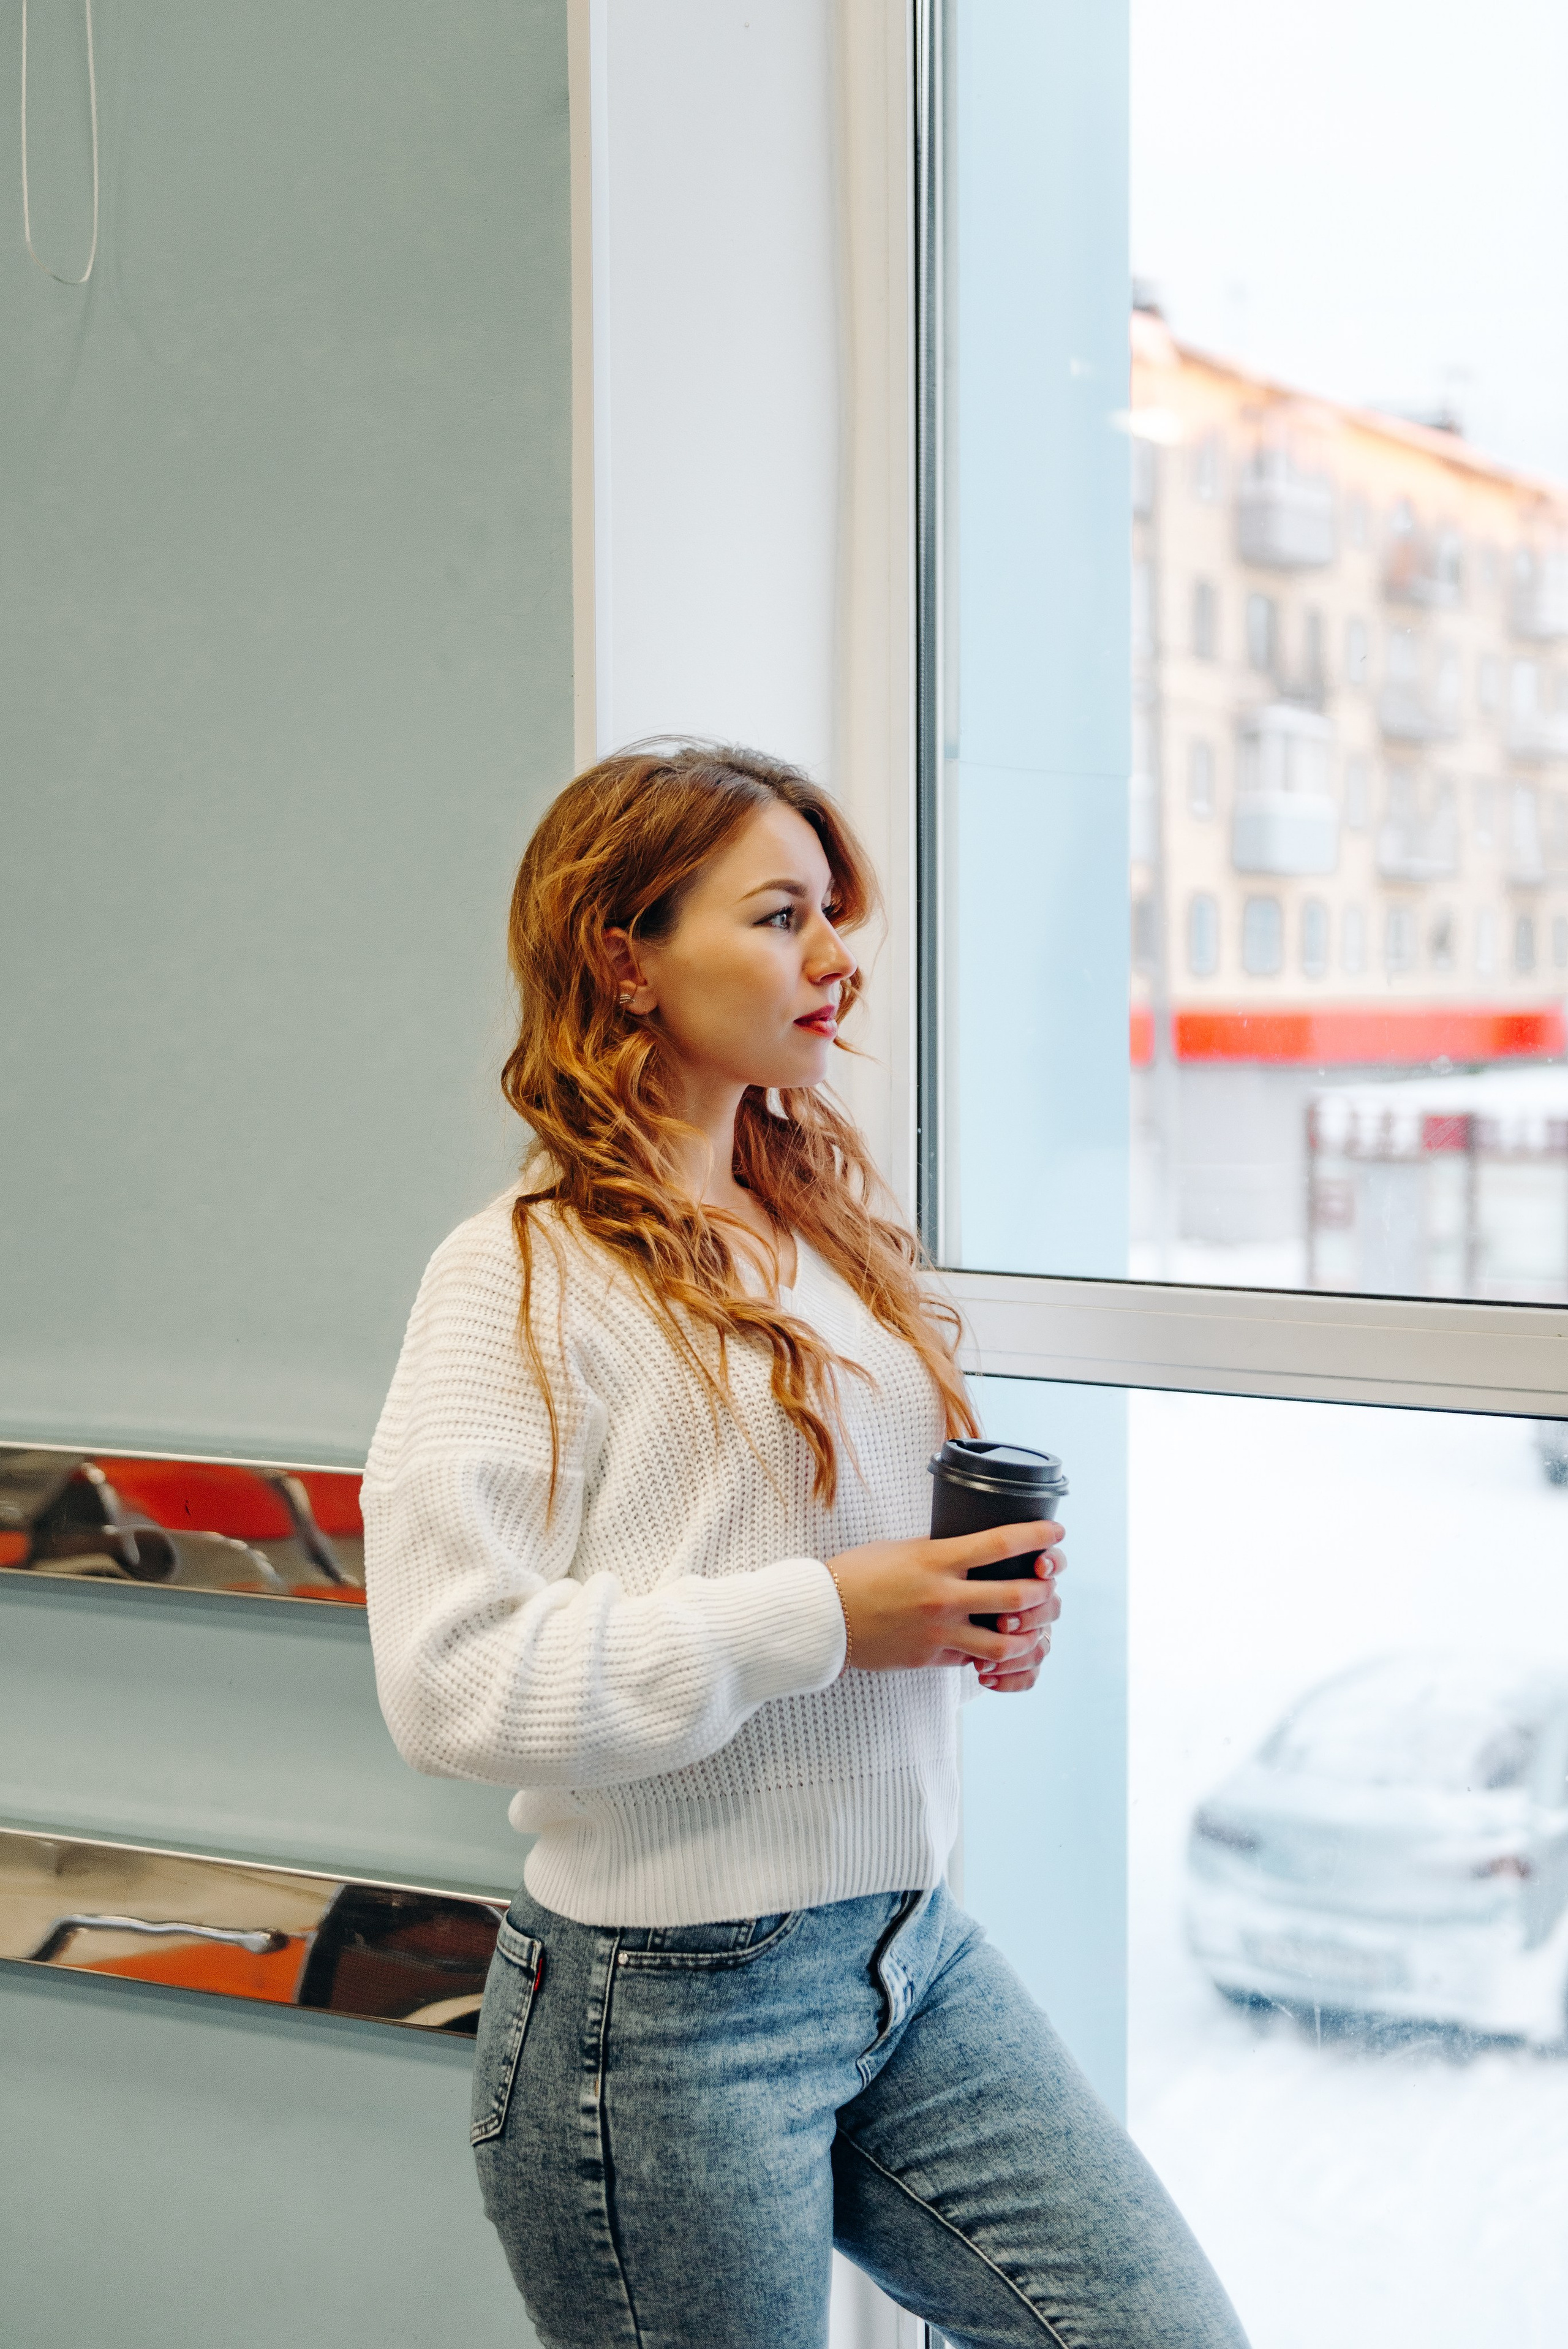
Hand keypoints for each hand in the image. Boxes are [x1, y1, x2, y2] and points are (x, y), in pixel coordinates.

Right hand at [825, 1520, 1064, 1678]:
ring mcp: (940, 1631)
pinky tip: (999, 1646)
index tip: (1057, 1533)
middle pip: (1019, 1596)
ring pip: (1007, 1641)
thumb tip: (976, 1553)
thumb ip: (942, 1553)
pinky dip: (994, 1654)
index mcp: (937, 1559)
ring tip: (1034, 1624)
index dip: (1038, 1537)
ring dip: (1030, 1633)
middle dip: (1045, 1590)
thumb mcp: (903, 1549)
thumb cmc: (859, 1574)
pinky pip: (976, 1659)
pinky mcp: (933, 1657)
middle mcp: (944, 1596)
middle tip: (1049, 1583)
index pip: (1001, 1544)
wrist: (824, 1616)